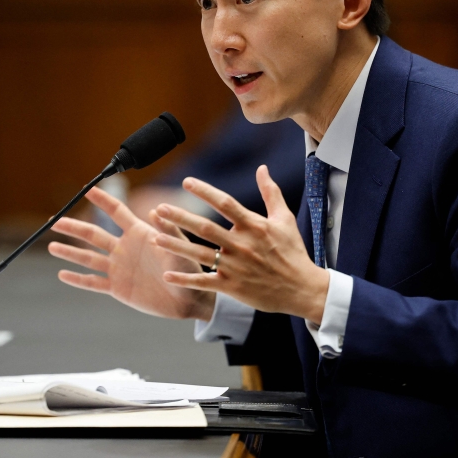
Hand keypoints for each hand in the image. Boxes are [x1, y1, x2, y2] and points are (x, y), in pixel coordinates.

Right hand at [47, 187, 215, 319]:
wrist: (189, 297)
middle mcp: (125, 248)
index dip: (102, 199)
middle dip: (74, 228)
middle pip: (93, 234)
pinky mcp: (118, 288)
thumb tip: (156, 210)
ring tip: (52, 246)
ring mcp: (119, 268)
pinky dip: (78, 279)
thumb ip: (167, 229)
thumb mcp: (179, 246)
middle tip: (55, 221)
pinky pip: (94, 283)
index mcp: (138, 233)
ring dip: (70, 252)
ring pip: (88, 258)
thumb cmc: (189, 268)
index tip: (87, 188)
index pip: (116, 212)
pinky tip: (62, 274)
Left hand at [153, 165, 329, 324]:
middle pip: (205, 228)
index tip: (186, 182)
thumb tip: (262, 168)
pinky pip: (204, 282)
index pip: (225, 204)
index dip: (205, 192)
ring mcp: (236, 267)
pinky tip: (167, 275)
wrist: (302, 289)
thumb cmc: (293, 252)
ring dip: (176, 247)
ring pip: (200, 254)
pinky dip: (185, 280)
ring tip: (155, 238)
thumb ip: (270, 192)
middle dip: (180, 218)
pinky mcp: (233, 287)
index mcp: (254, 226)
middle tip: (160, 209)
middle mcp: (242, 245)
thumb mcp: (285, 219)